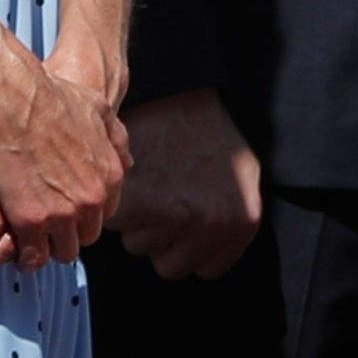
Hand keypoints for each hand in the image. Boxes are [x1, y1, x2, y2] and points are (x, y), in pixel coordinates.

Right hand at [0, 52, 126, 290]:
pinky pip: (33, 256)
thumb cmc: (50, 95)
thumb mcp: (98, 109)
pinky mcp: (31, 221)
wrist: (12, 95)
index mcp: (110, 176)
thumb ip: (116, 139)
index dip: (83, 213)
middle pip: (85, 237)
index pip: (104, 214)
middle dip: (67, 233)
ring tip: (30, 236)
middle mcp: (92, 200)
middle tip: (46, 224)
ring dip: (47, 246)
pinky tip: (17, 245)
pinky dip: (25, 255)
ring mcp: (63, 213)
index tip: (67, 210)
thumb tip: (126, 160)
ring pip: (62, 252)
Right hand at [106, 89, 262, 280]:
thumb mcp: (240, 174)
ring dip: (137, 221)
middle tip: (159, 197)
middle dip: (160, 237)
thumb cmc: (202, 127)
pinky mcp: (141, 206)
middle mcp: (214, 225)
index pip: (207, 269)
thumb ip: (232, 218)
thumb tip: (211, 255)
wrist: (173, 88)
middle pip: (172, 266)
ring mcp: (177, 217)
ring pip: (141, 246)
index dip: (186, 246)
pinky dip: (115, 206)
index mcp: (242, 222)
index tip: (177, 223)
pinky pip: (117, 228)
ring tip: (147, 181)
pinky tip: (130, 179)